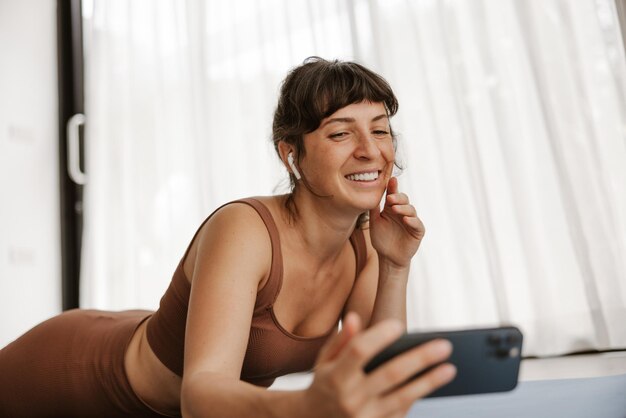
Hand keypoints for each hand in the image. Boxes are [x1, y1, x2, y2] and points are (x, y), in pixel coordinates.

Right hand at [304, 312, 455, 417]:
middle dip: (419, 359)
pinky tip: (431, 384)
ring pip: (403, 397)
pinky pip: (401, 412)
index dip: (379, 337)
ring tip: (449, 368)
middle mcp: (350, 398)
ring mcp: (364, 417)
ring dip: (428, 382)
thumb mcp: (325, 361)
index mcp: (335, 376)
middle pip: (391, 374)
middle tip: (444, 346)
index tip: (399, 325)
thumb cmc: (326, 383)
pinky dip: (416, 398)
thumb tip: (356, 318)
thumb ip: (341, 340)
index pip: (360, 351)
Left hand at [369, 177, 424, 267]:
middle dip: (398, 197)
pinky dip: (412, 221)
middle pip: (404, 199)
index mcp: (392, 209)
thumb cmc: (381, 239)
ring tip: (395, 209)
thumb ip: (373, 209)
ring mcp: (411, 221)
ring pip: (411, 210)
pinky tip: (406, 220)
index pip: (393, 195)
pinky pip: (417, 224)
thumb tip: (370, 193)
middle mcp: (403, 212)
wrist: (388, 258)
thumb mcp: (375, 223)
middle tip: (390, 198)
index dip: (393, 187)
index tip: (391, 180)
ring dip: (403, 208)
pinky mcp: (418, 231)